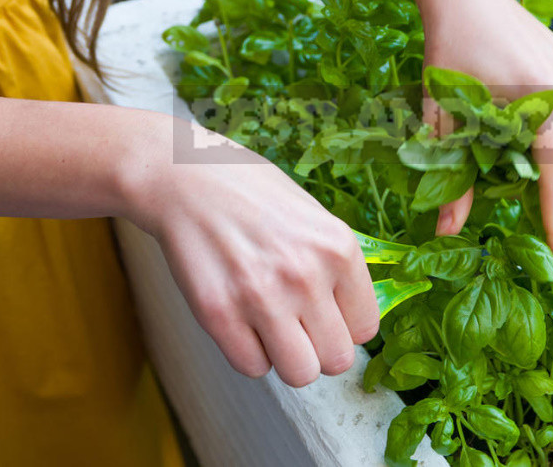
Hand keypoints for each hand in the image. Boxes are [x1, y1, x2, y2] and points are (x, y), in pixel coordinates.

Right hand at [122, 117, 378, 387]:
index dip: (345, 326)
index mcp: (338, 249)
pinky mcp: (219, 314)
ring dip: (287, 358)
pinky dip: (250, 354)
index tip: (327, 314)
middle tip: (300, 325)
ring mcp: (262, 297)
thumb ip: (338, 266)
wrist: (186, 179)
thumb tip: (353, 318)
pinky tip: (243, 322)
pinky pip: (253, 368)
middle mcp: (306, 275)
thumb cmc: (253, 195)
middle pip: (337, 359)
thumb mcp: (316, 218)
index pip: (366, 329)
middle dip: (320, 349)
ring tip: (272, 327)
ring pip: (299, 374)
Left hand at [412, 0, 552, 283]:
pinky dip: (546, 142)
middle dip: (547, 200)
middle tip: (534, 239)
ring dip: (544, 167)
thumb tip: (447, 232)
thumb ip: (452, 176)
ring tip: (511, 171)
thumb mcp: (444, 115)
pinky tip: (516, 138)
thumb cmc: (448, 47)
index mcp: (545, 104)